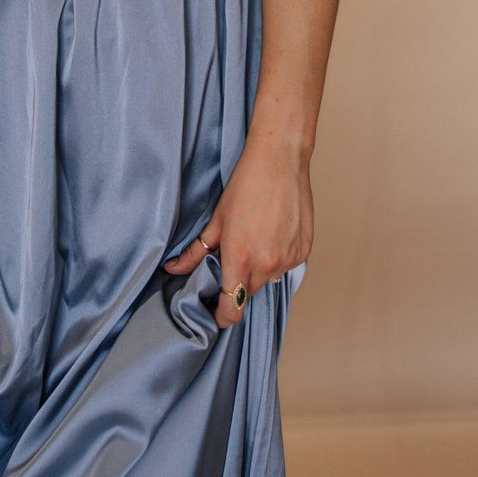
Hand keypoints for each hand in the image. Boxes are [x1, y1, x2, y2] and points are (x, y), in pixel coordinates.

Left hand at [162, 134, 312, 328]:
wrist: (280, 161)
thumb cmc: (246, 185)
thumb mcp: (216, 219)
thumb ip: (196, 251)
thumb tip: (173, 269)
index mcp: (241, 259)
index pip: (233, 308)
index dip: (222, 315)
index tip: (216, 313)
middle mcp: (267, 265)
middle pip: (249, 292)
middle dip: (239, 283)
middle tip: (233, 259)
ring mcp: (289, 259)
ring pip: (269, 279)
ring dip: (260, 269)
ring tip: (255, 239)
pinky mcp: (304, 250)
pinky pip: (287, 266)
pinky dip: (278, 257)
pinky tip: (272, 233)